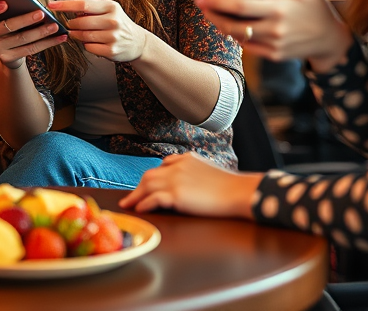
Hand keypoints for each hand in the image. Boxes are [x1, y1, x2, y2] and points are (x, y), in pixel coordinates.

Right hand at [0, 1, 67, 69]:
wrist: (7, 52)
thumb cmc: (11, 28)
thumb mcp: (7, 18)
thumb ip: (14, 11)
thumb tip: (34, 5)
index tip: (5, 2)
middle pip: (8, 26)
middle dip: (26, 19)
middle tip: (42, 13)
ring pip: (22, 38)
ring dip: (41, 32)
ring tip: (55, 26)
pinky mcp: (9, 58)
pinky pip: (31, 49)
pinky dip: (47, 43)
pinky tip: (59, 38)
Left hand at [47, 0, 147, 62]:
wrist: (137, 42)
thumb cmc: (118, 24)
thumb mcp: (109, 11)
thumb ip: (91, 10)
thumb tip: (68, 10)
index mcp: (111, 7)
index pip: (83, 4)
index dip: (65, 5)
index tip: (51, 5)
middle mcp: (113, 20)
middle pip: (81, 22)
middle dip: (71, 24)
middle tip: (70, 25)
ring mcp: (113, 36)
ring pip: (83, 36)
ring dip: (76, 35)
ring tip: (77, 33)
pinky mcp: (111, 50)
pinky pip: (89, 47)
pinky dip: (86, 45)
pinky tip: (91, 42)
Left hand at [119, 153, 262, 218]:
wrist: (240, 192)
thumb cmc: (230, 185)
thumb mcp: (209, 168)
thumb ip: (193, 167)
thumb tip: (182, 173)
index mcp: (186, 159)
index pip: (163, 166)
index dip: (152, 177)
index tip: (145, 186)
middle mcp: (177, 167)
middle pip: (150, 176)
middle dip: (138, 187)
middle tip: (130, 198)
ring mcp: (176, 180)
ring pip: (147, 185)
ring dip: (135, 196)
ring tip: (128, 205)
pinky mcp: (177, 195)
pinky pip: (154, 199)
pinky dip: (144, 204)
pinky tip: (140, 209)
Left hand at [194, 0, 353, 70]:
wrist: (331, 39)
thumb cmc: (314, 5)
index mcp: (280, 9)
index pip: (240, 5)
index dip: (218, 1)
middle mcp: (275, 30)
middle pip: (233, 24)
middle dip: (213, 13)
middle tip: (199, 2)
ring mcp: (273, 45)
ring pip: (237, 36)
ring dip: (220, 24)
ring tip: (210, 12)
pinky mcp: (273, 55)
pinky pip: (246, 45)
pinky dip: (235, 34)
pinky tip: (227, 23)